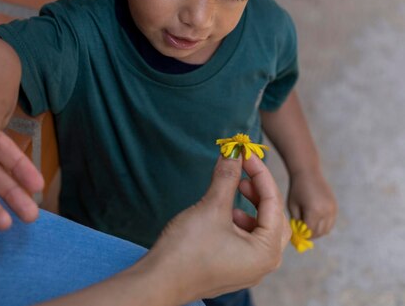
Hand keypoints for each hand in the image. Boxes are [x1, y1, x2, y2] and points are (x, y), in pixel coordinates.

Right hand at [141, 155, 290, 304]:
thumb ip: (226, 178)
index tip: (245, 152)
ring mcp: (248, 269)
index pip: (273, 203)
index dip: (259, 173)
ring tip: (233, 191)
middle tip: (243, 172)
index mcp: (266, 251)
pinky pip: (247, 240)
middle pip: (273, 218)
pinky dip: (240, 221)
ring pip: (260, 230)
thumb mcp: (210, 208)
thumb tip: (232, 154)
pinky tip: (223, 213)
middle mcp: (264, 264)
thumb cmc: (187, 250)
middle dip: (260, 192)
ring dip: (250, 207)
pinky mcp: (232, 269)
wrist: (159, 280)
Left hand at [287, 170, 336, 237]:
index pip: (310, 231)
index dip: (303, 236)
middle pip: (320, 232)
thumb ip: (296, 221)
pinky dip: (323, 225)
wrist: (308, 173)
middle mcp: (326, 211)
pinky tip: (314, 221)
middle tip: (302, 234)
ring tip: (308, 227)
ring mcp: (333, 209)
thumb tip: (300, 234)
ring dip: (318, 231)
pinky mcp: (335, 207)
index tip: (297, 237)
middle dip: (310, 235)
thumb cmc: (296, 189)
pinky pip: (331, 222)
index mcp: (314, 211)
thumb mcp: (292, 205)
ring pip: (327, 229)